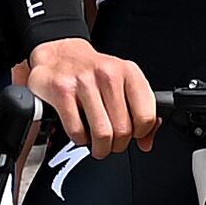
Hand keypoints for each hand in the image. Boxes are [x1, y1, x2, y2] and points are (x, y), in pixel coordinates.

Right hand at [18, 33, 155, 157]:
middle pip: (123, 130)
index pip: (146, 116)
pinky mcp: (62, 91)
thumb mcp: (123, 84)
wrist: (59, 56)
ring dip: (101, 148)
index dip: (140, 134)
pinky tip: (81, 133)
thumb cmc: (93, 73)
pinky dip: (80, 140)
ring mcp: (84, 82)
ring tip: (99, 146)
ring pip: (102, 134)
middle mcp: (108, 74)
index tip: (134, 135)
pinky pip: (77, 131)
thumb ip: (140, 112)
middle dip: (118, 145)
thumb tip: (146, 142)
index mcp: (128, 72)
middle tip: (113, 144)